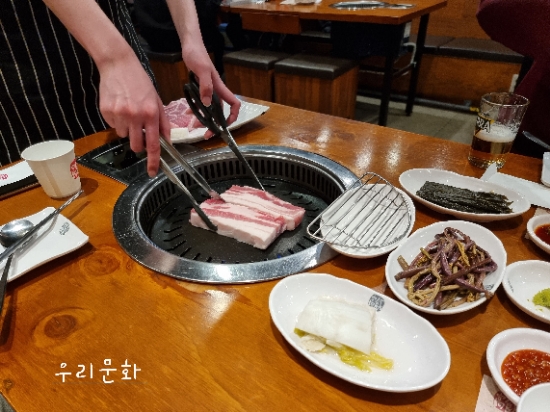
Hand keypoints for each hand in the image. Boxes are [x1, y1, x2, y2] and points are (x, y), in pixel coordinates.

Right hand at [97, 51, 170, 176]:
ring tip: (128, 110)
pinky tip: (119, 106)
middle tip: (139, 129)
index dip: (154, 161)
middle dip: (138, 143)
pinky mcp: (106, 111)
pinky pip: (113, 126)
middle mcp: (135, 115)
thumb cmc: (141, 82)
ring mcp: (119, 114)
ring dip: (127, 129)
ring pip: (124, 135)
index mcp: (151, 113)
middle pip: (136, 145)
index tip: (153, 172)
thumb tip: (166, 142)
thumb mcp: (157, 100)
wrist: (118, 64)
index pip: (154, 144)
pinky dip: (117, 121)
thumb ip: (163, 123)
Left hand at [181, 42, 240, 136]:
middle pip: (220, 112)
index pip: (234, 104)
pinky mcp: (200, 89)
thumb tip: (208, 105)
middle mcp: (216, 91)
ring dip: (203, 119)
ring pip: (209, 110)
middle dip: (214, 124)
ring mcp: (208, 91)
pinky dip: (195, 110)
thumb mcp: (202, 70)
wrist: (190, 45)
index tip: (225, 126)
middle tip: (205, 134)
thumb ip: (206, 87)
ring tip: (193, 126)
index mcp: (220, 88)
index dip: (233, 116)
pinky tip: (188, 113)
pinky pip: (200, 104)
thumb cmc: (198, 55)